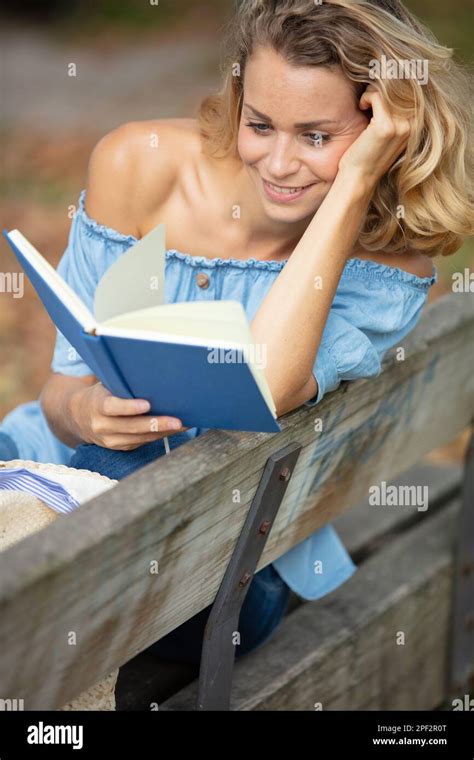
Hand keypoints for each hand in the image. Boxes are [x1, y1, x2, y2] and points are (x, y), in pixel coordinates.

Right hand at [71, 382, 188, 450]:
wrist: (77, 417)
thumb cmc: (99, 395)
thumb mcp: (104, 386)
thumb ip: (121, 386)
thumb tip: (152, 377)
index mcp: (96, 405)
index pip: (112, 407)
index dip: (129, 407)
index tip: (147, 404)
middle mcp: (102, 426)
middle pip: (132, 427)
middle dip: (157, 424)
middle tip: (177, 421)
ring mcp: (110, 440)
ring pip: (140, 438)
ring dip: (163, 432)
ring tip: (183, 425)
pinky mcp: (120, 447)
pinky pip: (142, 443)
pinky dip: (159, 436)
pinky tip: (173, 430)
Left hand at [337, 85, 410, 189]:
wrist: (358, 178)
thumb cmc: (367, 155)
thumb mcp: (387, 131)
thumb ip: (395, 112)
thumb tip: (393, 82)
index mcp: (416, 125)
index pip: (411, 90)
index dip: (393, 85)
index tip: (378, 92)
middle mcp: (412, 125)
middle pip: (401, 87)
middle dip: (382, 86)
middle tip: (369, 98)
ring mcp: (401, 126)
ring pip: (388, 90)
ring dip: (373, 91)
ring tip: (365, 104)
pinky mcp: (385, 127)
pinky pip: (377, 96)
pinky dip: (367, 97)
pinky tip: (362, 107)